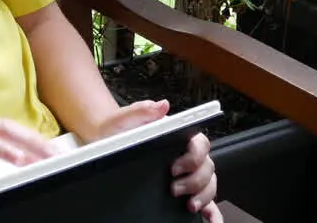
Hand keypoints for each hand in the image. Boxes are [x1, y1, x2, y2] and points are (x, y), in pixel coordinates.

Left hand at [89, 100, 219, 221]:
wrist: (104, 141)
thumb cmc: (117, 129)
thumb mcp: (124, 118)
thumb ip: (142, 110)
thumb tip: (161, 105)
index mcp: (178, 134)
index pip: (200, 143)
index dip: (194, 157)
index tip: (175, 167)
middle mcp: (186, 152)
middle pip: (207, 166)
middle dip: (195, 180)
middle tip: (174, 189)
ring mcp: (187, 171)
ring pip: (209, 183)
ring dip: (203, 195)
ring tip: (188, 204)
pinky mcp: (183, 187)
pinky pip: (205, 199)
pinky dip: (211, 210)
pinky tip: (209, 220)